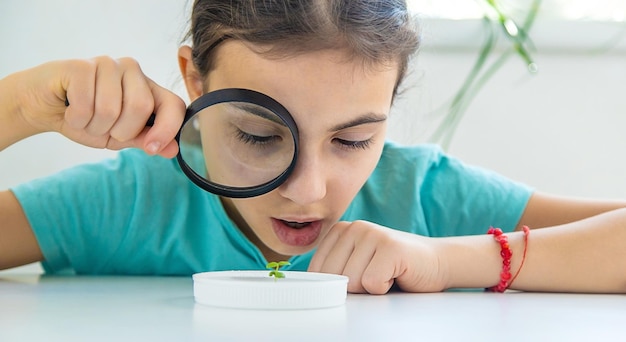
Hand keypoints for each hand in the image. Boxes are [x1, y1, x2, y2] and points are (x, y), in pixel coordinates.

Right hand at [10, 56, 184, 156]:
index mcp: (148, 88)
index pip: (174, 105)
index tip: (151, 148)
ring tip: (85, 118)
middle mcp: (132, 70)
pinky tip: (70, 109)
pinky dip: (77, 119)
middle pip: (141, 107)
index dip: (167, 129)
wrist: (45, 108)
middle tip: (103, 128)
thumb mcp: (120, 137)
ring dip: (93, 126)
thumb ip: (146, 140)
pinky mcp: (81, 65)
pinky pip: (86, 104)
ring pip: (110, 109)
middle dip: (119, 131)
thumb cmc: (88, 120)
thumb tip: (174, 150)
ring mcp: (107, 64)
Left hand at [308, 220, 447, 293]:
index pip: (316, 271)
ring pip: (351, 282)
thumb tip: (311, 290)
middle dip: (355, 287)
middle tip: (375, 275)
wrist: (436, 262)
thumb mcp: (355, 266)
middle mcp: (354, 227)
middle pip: (333, 277)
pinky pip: (372, 283)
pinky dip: (385, 288)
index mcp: (340, 231)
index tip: (359, 276)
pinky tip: (396, 274)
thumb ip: (333, 271)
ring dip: (372, 288)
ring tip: (387, 273)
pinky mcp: (390, 247)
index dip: (337, 284)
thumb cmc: (394, 269)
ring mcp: (372, 234)